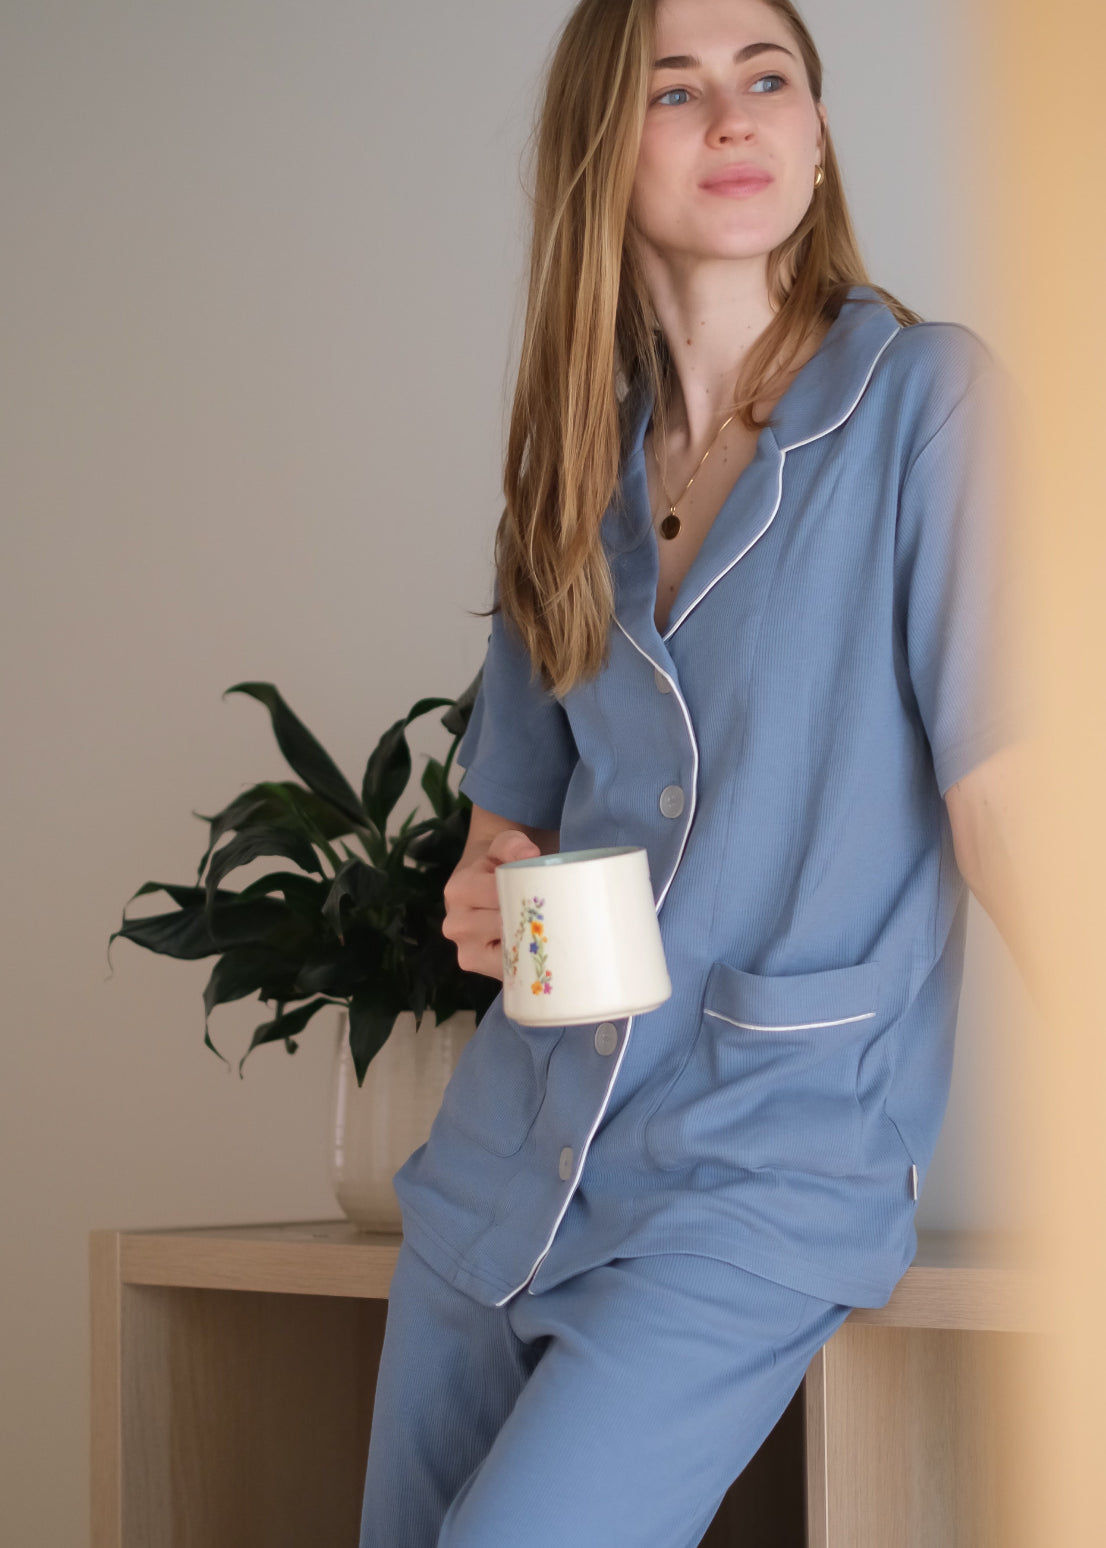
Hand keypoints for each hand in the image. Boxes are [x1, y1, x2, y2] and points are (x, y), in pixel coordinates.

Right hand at [441, 827, 541, 979]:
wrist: (479, 886)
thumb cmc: (495, 866)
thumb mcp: (502, 847)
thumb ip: (513, 844)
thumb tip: (529, 854)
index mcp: (459, 890)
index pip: (499, 895)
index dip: (527, 895)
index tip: (549, 894)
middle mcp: (455, 923)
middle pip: (505, 924)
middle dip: (532, 920)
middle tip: (559, 915)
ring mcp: (464, 949)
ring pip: (508, 949)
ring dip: (531, 942)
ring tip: (548, 930)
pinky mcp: (475, 966)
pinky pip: (508, 969)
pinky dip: (525, 961)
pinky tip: (538, 951)